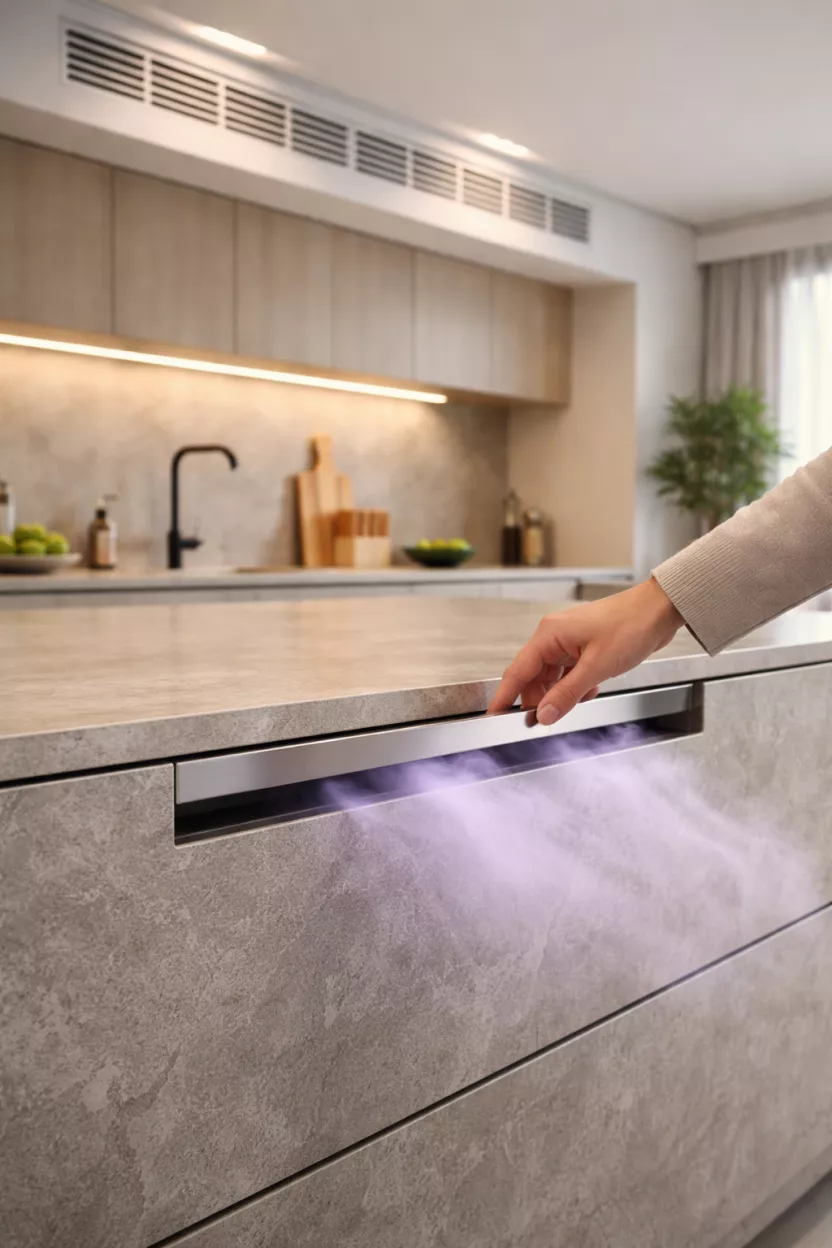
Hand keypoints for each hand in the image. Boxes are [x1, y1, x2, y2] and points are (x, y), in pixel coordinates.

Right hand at [488, 578, 683, 724]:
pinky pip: (568, 675)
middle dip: (538, 700)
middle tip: (544, 722)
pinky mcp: (583, 649)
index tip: (493, 717)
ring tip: (576, 703)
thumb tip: (543, 715)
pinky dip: (576, 688)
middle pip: (533, 678)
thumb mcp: (596, 667)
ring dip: (561, 695)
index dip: (504, 697)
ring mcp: (569, 644)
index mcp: (549, 636)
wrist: (659, 611)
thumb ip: (567, 694)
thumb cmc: (630, 625)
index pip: (517, 672)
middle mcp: (554, 638)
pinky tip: (590, 690)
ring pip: (552, 678)